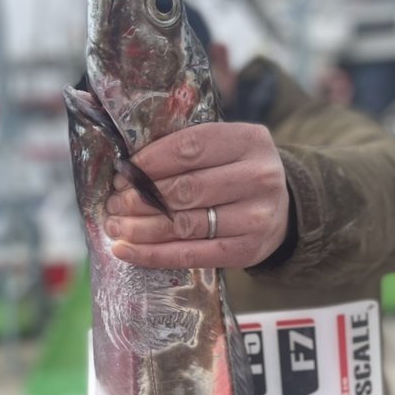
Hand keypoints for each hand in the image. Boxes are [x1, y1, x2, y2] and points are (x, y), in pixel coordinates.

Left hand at [105, 122, 288, 268]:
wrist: (281, 210)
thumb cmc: (237, 173)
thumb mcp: (225, 148)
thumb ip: (187, 150)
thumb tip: (128, 168)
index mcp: (249, 140)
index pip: (190, 148)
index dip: (150, 161)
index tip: (122, 172)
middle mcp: (258, 177)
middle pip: (186, 188)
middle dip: (140, 197)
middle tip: (113, 203)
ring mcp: (256, 217)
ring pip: (185, 224)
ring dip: (141, 228)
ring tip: (115, 226)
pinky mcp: (247, 251)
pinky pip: (191, 254)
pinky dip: (153, 255)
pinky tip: (126, 251)